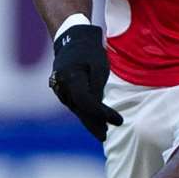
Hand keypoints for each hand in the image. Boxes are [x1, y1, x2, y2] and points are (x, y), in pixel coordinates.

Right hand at [48, 24, 123, 141]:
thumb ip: (96, 87)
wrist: (71, 40)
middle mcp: (61, 86)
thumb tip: (97, 108)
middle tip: (106, 137)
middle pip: (81, 109)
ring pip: (77, 109)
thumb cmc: (89, 51)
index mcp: (70, 78)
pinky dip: (85, 114)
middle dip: (94, 124)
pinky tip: (94, 122)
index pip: (87, 102)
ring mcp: (60, 90)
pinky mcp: (62, 91)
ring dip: (89, 121)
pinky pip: (75, 105)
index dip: (103, 114)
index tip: (118, 121)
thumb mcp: (98, 66)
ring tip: (102, 133)